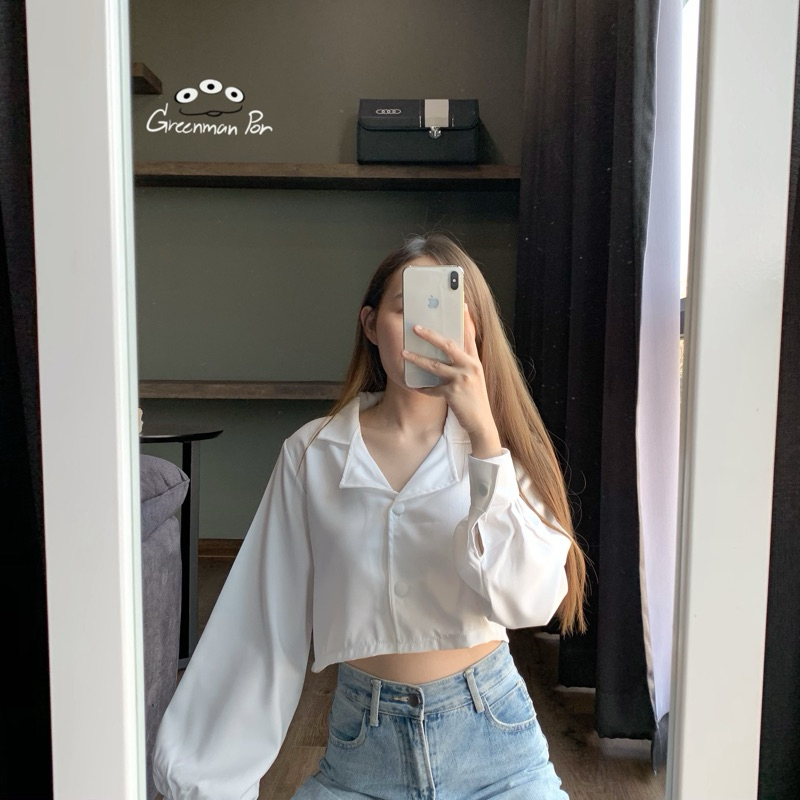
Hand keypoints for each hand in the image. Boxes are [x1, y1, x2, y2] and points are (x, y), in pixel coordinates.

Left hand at [401, 304, 502, 458]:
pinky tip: (413, 386)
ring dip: (417, 359)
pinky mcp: (454, 393)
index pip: (469, 335)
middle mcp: (471, 366)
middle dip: (430, 335)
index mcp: (475, 360)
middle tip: (415, 327)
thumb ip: (464, 363)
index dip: (465, 319)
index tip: (461, 304)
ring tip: (403, 353)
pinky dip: (422, 388)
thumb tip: (451, 351)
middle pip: (448, 344)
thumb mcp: (474, 377)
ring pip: (435, 365)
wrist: (482, 422)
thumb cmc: (474, 399)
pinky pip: (432, 388)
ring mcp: (462, 379)